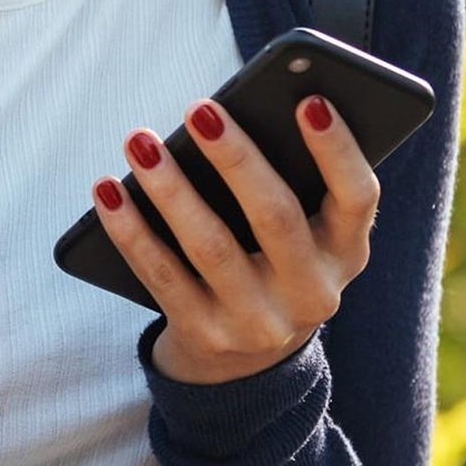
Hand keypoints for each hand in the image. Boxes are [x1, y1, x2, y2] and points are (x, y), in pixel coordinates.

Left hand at [93, 94, 378, 385]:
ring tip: (140, 142)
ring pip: (211, 246)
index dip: (338, 150)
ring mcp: (258, 321)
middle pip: (275, 216)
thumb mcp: (298, 235)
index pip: (358, 198)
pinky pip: (160, 274)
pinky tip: (107, 190)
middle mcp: (312, 293)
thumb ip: (286, 185)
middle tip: (199, 109)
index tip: (309, 100)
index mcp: (345, 253)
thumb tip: (224, 119)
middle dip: (236, 159)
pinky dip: (130, 229)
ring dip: (171, 188)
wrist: (239, 364)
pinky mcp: (205, 335)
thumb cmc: (266, 262)